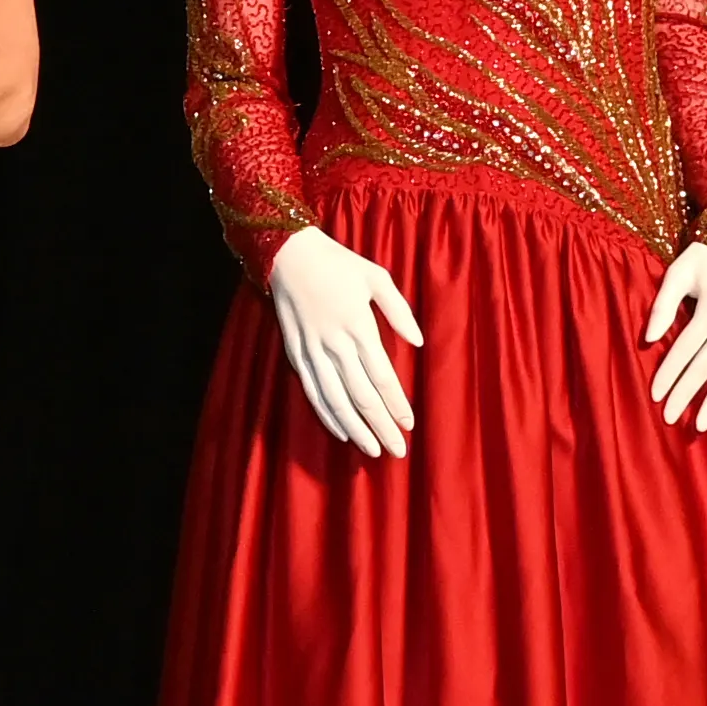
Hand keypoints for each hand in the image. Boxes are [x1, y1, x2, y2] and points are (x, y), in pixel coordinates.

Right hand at [265, 226, 421, 457]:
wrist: (288, 254)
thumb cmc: (338, 263)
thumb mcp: (377, 277)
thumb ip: (399, 311)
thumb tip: (418, 342)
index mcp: (358, 326)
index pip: (382, 376)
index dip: (396, 404)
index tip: (409, 424)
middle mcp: (335, 344)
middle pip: (361, 396)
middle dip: (380, 426)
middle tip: (397, 451)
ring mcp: (312, 351)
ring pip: (335, 400)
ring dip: (355, 429)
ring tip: (372, 450)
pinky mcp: (295, 353)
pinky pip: (311, 391)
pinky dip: (326, 414)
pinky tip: (341, 432)